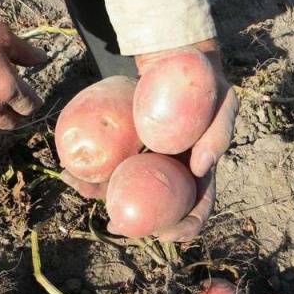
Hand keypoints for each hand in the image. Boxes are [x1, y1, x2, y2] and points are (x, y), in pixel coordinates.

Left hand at [62, 39, 236, 241]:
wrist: (176, 60)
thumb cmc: (206, 85)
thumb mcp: (224, 102)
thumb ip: (218, 133)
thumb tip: (201, 168)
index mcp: (199, 172)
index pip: (197, 208)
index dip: (185, 227)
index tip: (166, 233)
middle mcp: (170, 172)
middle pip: (153, 208)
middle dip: (133, 222)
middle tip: (116, 222)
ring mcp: (144, 160)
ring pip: (122, 187)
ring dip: (99, 193)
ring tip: (78, 184)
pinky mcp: (122, 146)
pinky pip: (105, 162)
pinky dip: (87, 169)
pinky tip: (69, 167)